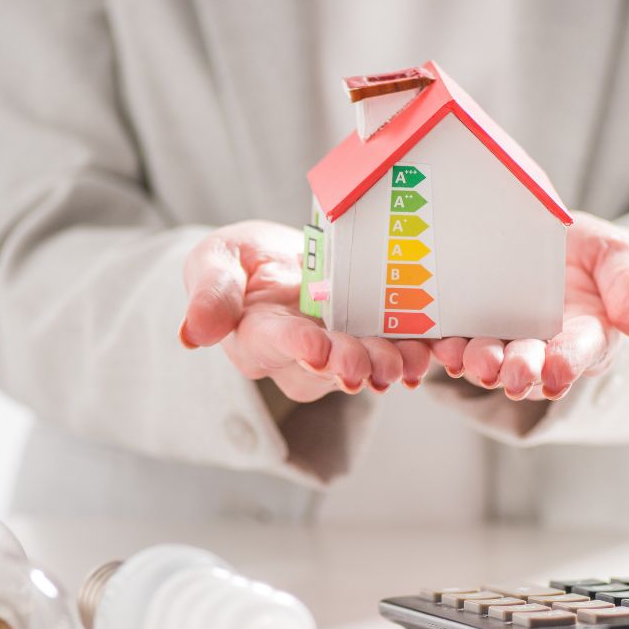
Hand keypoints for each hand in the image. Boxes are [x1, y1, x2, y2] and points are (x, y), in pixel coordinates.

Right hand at [179, 220, 431, 402]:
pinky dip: (419, 352)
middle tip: (367, 365)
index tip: (313, 347)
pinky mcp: (372, 339)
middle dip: (348, 365)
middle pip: (325, 368)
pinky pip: (397, 350)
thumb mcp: (216, 260)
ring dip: (388, 365)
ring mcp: (339, 350)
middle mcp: (299, 355)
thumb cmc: (240, 261)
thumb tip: (191, 335)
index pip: (274, 346)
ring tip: (408, 362)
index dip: (295, 348)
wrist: (277, 263)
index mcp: (257, 337)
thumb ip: (209, 292)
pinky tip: (436, 350)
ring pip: (364, 365)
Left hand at [429, 212, 628, 400]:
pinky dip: (446, 346)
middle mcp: (541, 346)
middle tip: (510, 375)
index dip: (567, 363)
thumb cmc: (589, 252)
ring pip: (490, 359)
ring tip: (471, 362)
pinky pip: (455, 340)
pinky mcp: (466, 327)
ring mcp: (501, 339)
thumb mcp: (619, 256)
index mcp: (584, 335)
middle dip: (520, 371)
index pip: (577, 353)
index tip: (557, 370)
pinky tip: (440, 345)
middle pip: (530, 365)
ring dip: (479, 364)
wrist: (544, 235)